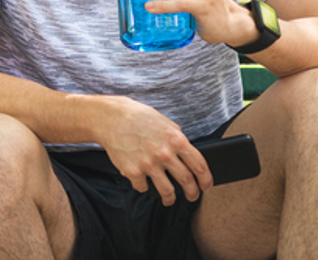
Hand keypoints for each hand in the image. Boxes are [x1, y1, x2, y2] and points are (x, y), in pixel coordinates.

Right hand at [92, 96, 214, 204]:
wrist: (111, 119)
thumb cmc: (139, 118)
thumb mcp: (165, 123)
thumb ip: (177, 139)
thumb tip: (187, 156)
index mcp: (176, 140)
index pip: (199, 165)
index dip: (206, 179)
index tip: (206, 186)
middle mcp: (164, 154)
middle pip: (186, 181)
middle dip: (193, 192)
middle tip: (193, 196)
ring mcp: (149, 164)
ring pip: (167, 191)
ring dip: (171, 198)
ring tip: (170, 199)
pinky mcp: (133, 172)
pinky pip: (143, 188)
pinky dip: (144, 187)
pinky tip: (144, 182)